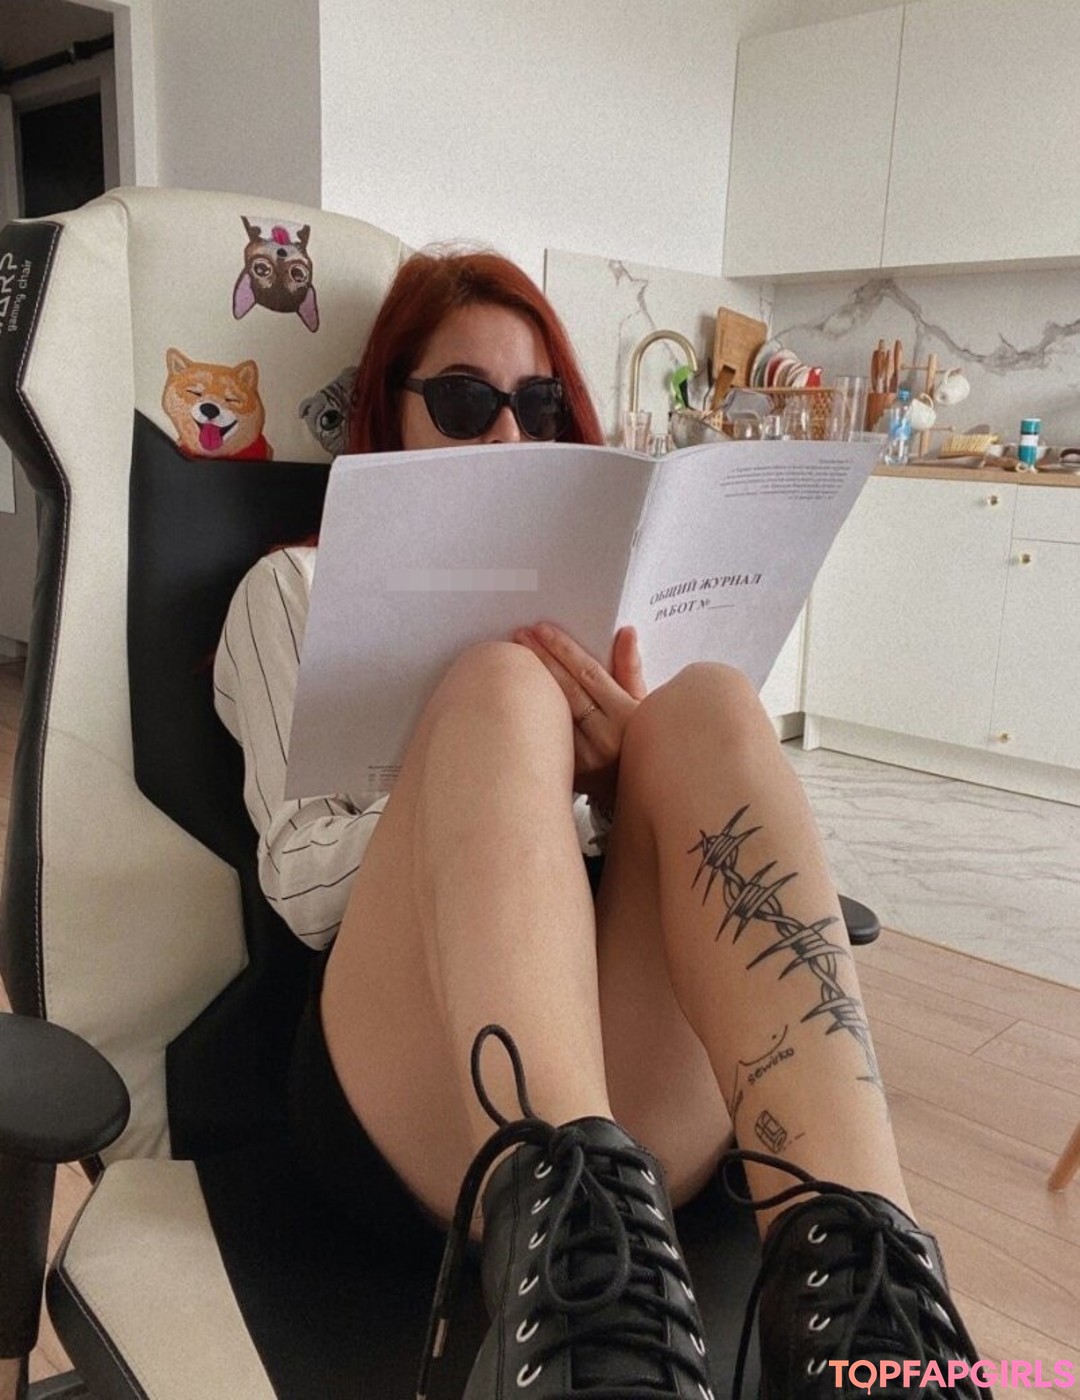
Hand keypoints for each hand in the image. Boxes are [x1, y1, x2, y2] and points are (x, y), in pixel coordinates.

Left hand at [511, 621, 646, 810]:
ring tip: (511, 660)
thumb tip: (625, 632)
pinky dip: (530, 715)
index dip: (563, 649)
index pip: (589, 674)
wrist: (639, 791)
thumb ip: (630, 669)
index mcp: (625, 716)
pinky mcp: (568, 774)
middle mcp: (604, 738)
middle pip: (564, 690)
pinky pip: (545, 737)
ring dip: (529, 686)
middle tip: (519, 635)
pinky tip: (514, 698)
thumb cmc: (639, 741)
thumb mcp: (643, 705)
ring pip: (550, 715)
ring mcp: (584, 759)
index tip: (542, 629)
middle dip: (541, 659)